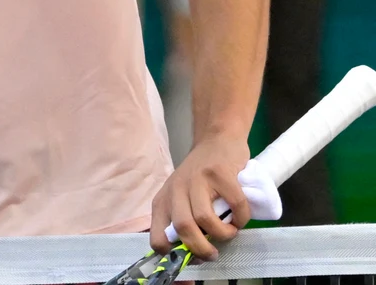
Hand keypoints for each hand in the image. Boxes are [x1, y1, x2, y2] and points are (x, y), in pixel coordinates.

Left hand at [150, 133, 251, 260]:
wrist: (216, 141)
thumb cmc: (200, 177)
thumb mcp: (182, 198)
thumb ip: (184, 220)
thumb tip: (194, 255)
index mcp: (163, 201)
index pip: (157, 236)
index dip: (173, 255)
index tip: (192, 260)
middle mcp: (175, 190)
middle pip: (182, 228)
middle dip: (201, 249)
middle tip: (214, 253)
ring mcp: (197, 180)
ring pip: (205, 218)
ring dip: (223, 233)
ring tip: (230, 231)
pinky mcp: (219, 172)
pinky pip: (234, 204)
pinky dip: (242, 217)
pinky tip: (241, 216)